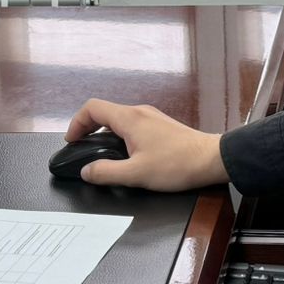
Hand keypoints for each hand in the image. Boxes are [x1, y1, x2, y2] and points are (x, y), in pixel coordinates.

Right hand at [64, 99, 228, 190]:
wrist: (211, 160)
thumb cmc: (178, 165)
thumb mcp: (136, 174)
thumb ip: (106, 172)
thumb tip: (87, 171)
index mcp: (130, 119)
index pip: (92, 108)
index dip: (76, 123)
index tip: (71, 140)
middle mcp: (139, 112)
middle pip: (104, 112)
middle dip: (88, 128)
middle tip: (81, 147)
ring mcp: (151, 117)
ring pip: (119, 119)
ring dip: (105, 133)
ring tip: (101, 152)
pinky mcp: (160, 126)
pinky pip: (132, 125)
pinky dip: (120, 135)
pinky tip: (125, 154)